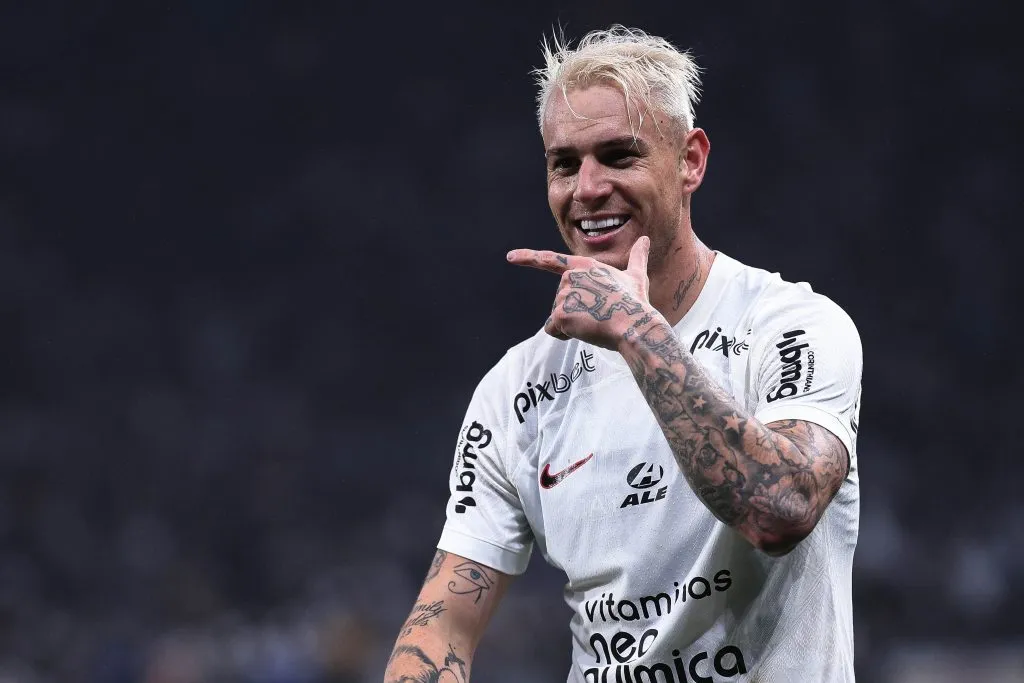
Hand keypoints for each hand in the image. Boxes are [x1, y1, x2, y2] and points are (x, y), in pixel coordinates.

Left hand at [506, 236, 660, 350]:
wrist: (634, 325)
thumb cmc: (636, 303)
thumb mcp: (636, 277)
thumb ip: (637, 258)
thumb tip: (645, 240)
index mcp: (584, 266)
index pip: (551, 260)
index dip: (528, 258)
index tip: (510, 257)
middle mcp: (570, 276)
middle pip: (560, 301)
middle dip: (574, 313)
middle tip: (598, 315)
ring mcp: (563, 294)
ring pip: (558, 318)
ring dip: (573, 325)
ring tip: (596, 322)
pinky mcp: (559, 313)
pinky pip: (554, 331)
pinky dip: (566, 335)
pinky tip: (586, 331)